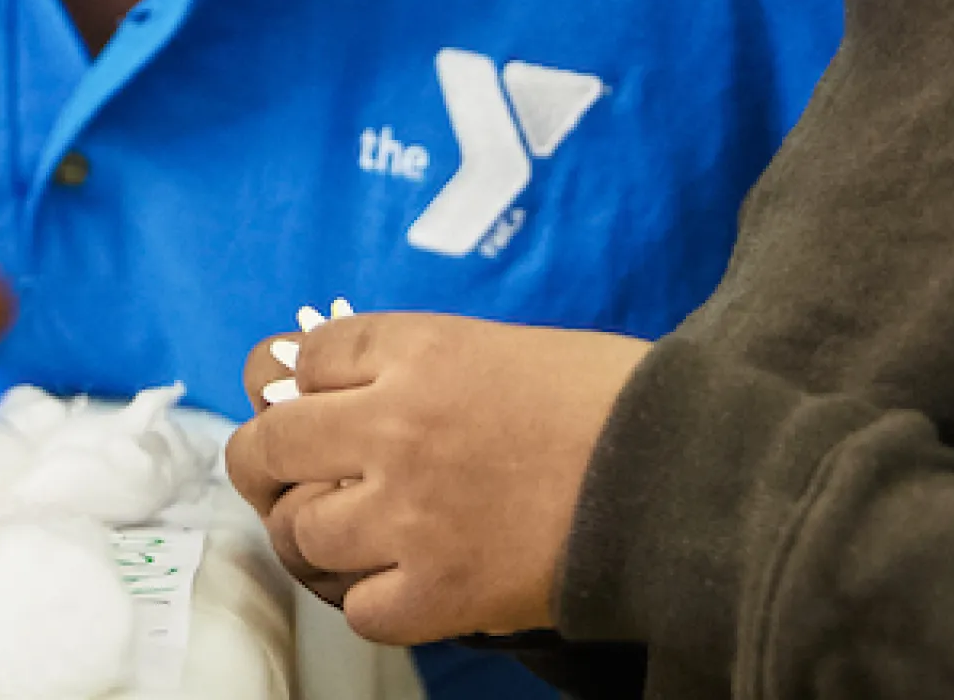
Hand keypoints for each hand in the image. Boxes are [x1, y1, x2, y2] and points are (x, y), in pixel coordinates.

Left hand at [222, 311, 650, 645]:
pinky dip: (372, 597)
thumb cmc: (606, 400)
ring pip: (302, 531)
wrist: (682, 474)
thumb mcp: (499, 347)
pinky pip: (358, 607)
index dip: (305, 384)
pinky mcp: (440, 589)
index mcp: (416, 350)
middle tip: (292, 476)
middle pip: (271, 447)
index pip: (304, 358)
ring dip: (318, 533)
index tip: (321, 403)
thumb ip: (409, 364)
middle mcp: (395, 425)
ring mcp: (410, 513)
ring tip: (357, 531)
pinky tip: (403, 580)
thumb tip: (326, 386)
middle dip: (270, 462)